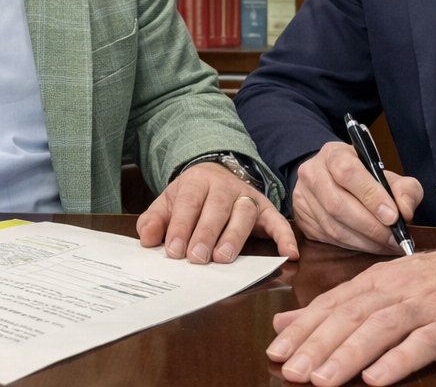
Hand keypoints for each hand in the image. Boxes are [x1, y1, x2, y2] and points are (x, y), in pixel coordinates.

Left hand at [136, 161, 298, 263]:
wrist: (215, 177)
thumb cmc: (190, 198)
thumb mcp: (167, 203)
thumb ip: (155, 220)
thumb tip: (147, 239)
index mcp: (197, 181)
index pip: (189, 202)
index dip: (181, 226)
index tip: (174, 250)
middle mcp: (224, 186)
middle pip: (217, 208)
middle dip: (206, 234)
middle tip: (197, 258)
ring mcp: (247, 196)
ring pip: (244, 213)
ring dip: (234, 236)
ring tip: (223, 258)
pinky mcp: (266, 209)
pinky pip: (278, 220)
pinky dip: (285, 235)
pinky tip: (288, 253)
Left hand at [267, 241, 435, 385]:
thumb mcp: (388, 287)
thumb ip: (339, 305)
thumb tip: (286, 323)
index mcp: (377, 280)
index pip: (332, 304)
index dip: (303, 328)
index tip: (276, 351)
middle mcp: (397, 289)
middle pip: (350, 316)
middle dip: (317, 345)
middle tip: (291, 370)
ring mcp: (427, 305)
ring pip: (380, 328)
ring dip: (349, 354)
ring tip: (322, 380)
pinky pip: (424, 342)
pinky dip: (398, 360)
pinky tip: (376, 378)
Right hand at [292, 141, 423, 252]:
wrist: (333, 180)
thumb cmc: (363, 177)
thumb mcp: (388, 174)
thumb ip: (405, 188)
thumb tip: (405, 211)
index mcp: (333, 154)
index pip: (348, 172)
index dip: (371, 196)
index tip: (393, 216)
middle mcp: (312, 173)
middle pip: (337, 204)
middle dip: (371, 226)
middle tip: (395, 239)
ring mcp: (303, 198)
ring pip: (333, 226)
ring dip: (365, 241)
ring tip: (389, 245)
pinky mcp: (303, 220)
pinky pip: (329, 239)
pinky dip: (355, 247)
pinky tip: (373, 247)